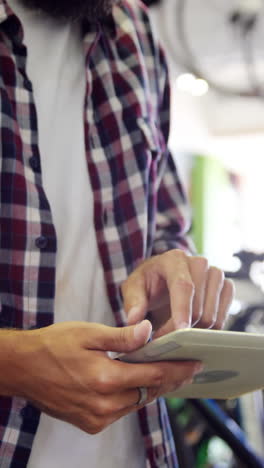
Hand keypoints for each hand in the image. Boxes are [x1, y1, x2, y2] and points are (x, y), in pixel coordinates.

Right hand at [3, 321, 201, 433]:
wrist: (23, 369)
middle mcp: (104, 405)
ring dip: (152, 388)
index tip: (196, 363)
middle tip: (188, 367)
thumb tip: (148, 331)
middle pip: (149, 392)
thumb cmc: (53, 345)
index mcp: (105, 379)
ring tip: (167, 372)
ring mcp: (97, 418)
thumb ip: (121, 336)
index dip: (177, 369)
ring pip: (137, 403)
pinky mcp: (90, 424)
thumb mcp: (88, 333)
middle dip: (171, 379)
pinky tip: (137, 383)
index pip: (153, 375)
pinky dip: (133, 397)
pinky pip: (122, 411)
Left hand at [122, 250, 234, 336]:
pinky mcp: (227, 287)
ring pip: (212, 316)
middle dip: (181, 329)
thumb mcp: (132, 289)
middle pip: (200, 307)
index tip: (180, 330)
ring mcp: (216, 274)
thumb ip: (133, 303)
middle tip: (163, 339)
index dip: (183, 310)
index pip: (183, 286)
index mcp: (175, 259)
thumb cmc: (147, 283)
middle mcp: (200, 263)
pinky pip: (222, 318)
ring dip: (194, 332)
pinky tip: (192, 328)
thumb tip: (136, 320)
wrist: (163, 279)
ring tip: (175, 333)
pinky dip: (207, 330)